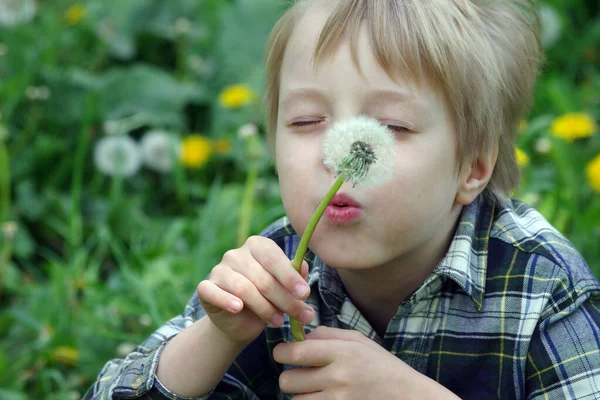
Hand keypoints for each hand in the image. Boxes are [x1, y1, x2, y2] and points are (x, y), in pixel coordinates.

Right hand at [196, 236, 314, 345]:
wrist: (240, 323)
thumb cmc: (267, 300)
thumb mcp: (285, 289)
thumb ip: (295, 277)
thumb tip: (303, 266)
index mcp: (257, 246)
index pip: (274, 257)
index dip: (290, 276)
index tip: (305, 294)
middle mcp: (236, 254)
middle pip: (263, 277)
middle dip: (284, 299)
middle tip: (300, 315)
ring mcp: (219, 270)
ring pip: (244, 288)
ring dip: (265, 308)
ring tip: (279, 322)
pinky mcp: (206, 288)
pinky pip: (214, 292)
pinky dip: (226, 300)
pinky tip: (238, 308)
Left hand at [273, 326, 459, 398]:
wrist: (407, 396)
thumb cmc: (381, 365)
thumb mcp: (358, 340)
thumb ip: (327, 335)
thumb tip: (300, 336)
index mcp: (342, 352)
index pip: (294, 352)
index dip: (281, 352)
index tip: (285, 352)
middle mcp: (337, 378)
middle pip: (287, 380)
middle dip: (289, 376)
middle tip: (300, 373)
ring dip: (299, 395)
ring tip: (312, 388)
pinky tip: (319, 397)